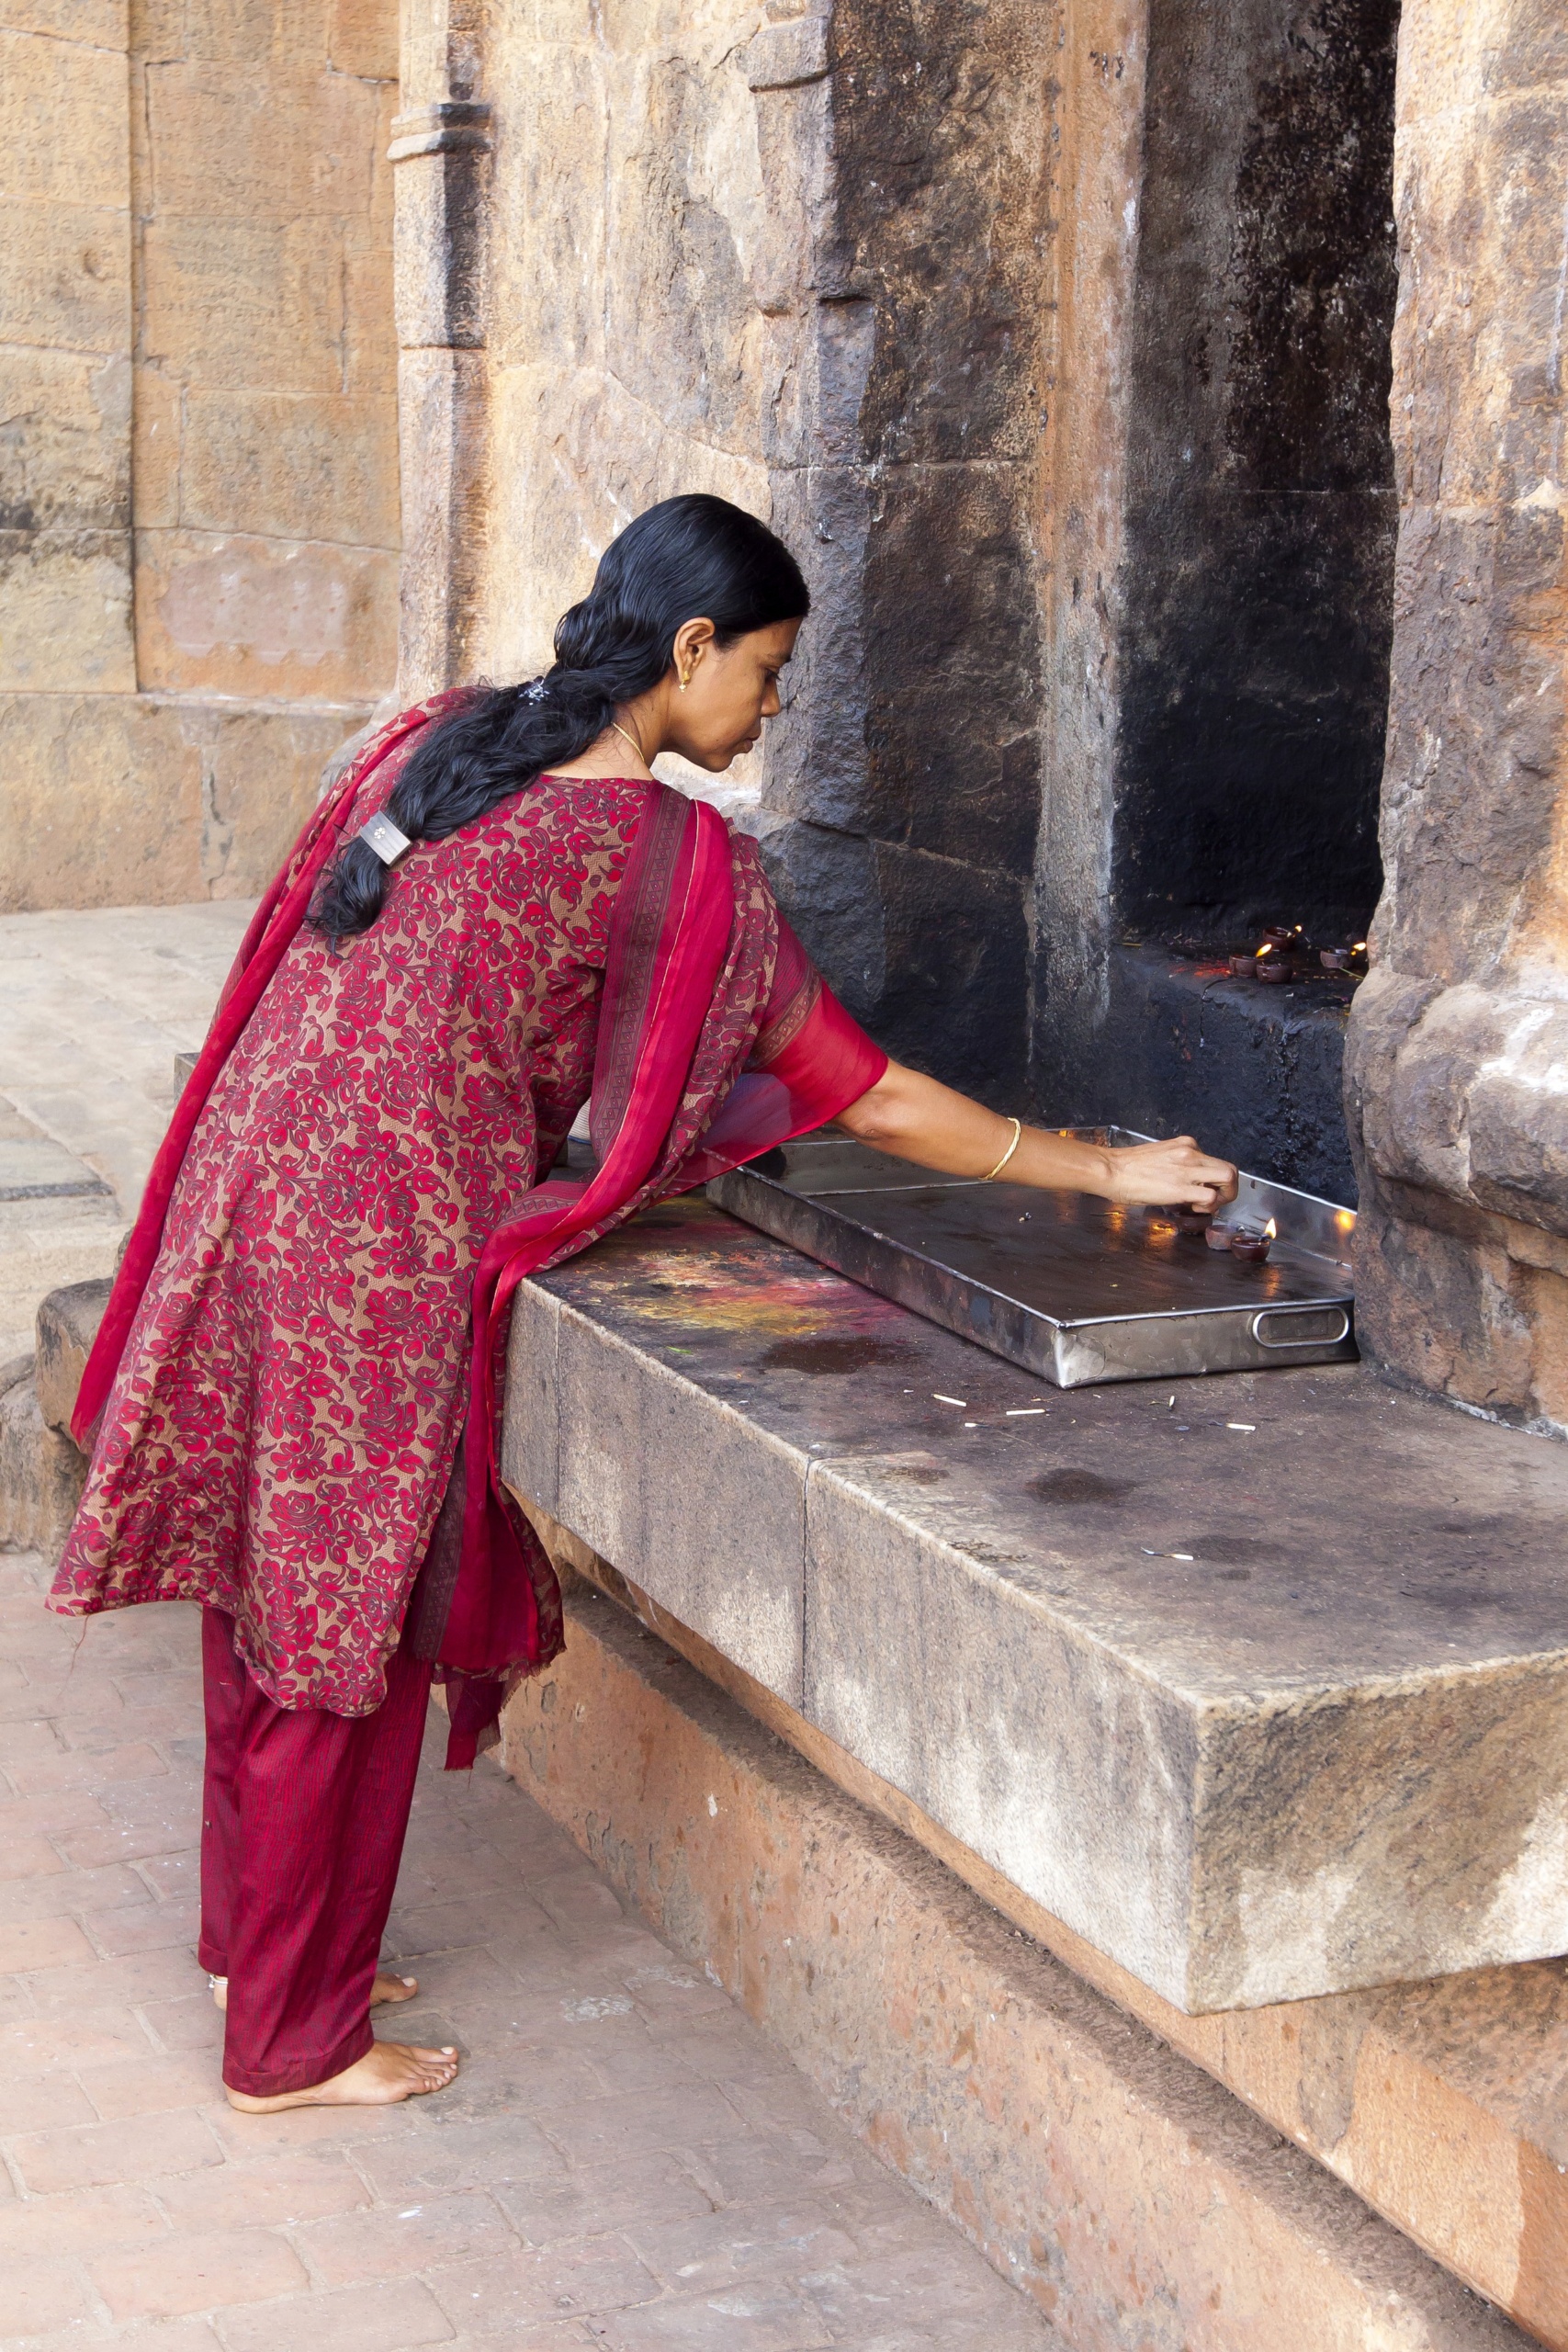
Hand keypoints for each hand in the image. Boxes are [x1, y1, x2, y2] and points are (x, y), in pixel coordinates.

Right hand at [1101, 1135, 1237, 1209]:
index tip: (1207, 1190)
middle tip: (1216, 1200)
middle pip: (1229, 1169)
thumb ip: (1177, 1164)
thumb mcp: (1159, 1156)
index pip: (1216, 1161)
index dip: (1216, 1180)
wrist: (1110, 1169)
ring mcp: (1188, 1168)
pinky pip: (1210, 1196)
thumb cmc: (1126, 1167)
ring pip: (1228, 1178)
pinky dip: (1209, 1206)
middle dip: (1229, 1189)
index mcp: (1186, 1145)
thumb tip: (1186, 1181)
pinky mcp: (1181, 1187)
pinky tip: (1194, 1208)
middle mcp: (1191, 1153)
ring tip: (1208, 1205)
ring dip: (1224, 1196)